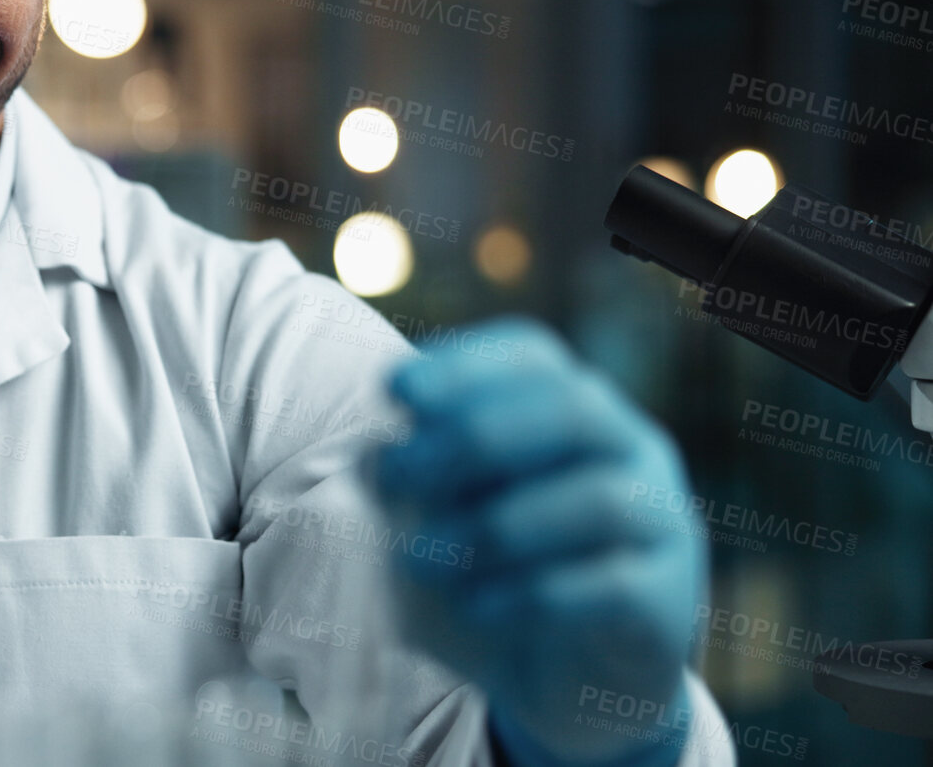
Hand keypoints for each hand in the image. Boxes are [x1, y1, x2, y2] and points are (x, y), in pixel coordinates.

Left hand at [370, 317, 703, 766]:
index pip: (534, 357)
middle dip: (473, 438)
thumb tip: (376, 458)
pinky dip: (533, 591)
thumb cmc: (493, 577)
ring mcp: (661, 525)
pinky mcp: (666, 604)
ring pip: (599, 499)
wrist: (563, 685)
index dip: (467, 364)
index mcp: (575, 412)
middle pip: (571, 410)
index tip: (396, 392)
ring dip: (494, 528)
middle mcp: (631, 453)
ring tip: (419, 562)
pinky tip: (477, 607)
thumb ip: (416, 484)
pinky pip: (613, 584)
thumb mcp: (438, 522)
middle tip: (396, 479)